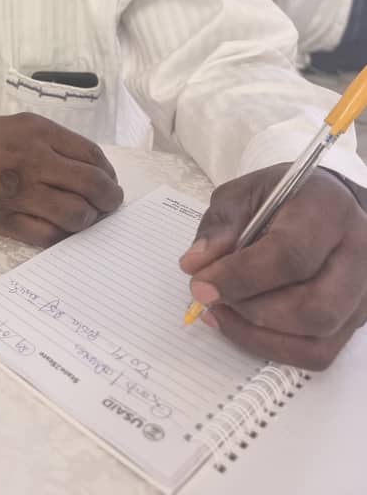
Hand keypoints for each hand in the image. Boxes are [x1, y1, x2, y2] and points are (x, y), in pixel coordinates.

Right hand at [0, 112, 122, 246]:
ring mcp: (15, 190)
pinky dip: (59, 237)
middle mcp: (30, 158)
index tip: (109, 183)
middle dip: (109, 200)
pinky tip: (59, 231)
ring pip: (74, 215)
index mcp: (37, 132)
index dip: (108, 174)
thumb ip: (54, 144)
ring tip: (84, 220)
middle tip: (108, 206)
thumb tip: (91, 171)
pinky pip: (44, 235)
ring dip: (87, 221)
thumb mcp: (18, 126)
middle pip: (91, 185)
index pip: (92, 156)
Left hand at [179, 164, 366, 369]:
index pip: (290, 254)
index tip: (200, 284)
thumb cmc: (281, 198)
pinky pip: (317, 352)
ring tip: (220, 311)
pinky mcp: (355, 319)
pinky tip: (240, 325)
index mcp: (327, 210)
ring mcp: (362, 292)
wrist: (325, 205)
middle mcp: (358, 254)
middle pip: (313, 307)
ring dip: (259, 335)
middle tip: (211, 297)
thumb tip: (195, 266)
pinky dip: (273, 347)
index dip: (241, 276)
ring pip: (318, 339)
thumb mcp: (244, 193)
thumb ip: (220, 226)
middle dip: (251, 311)